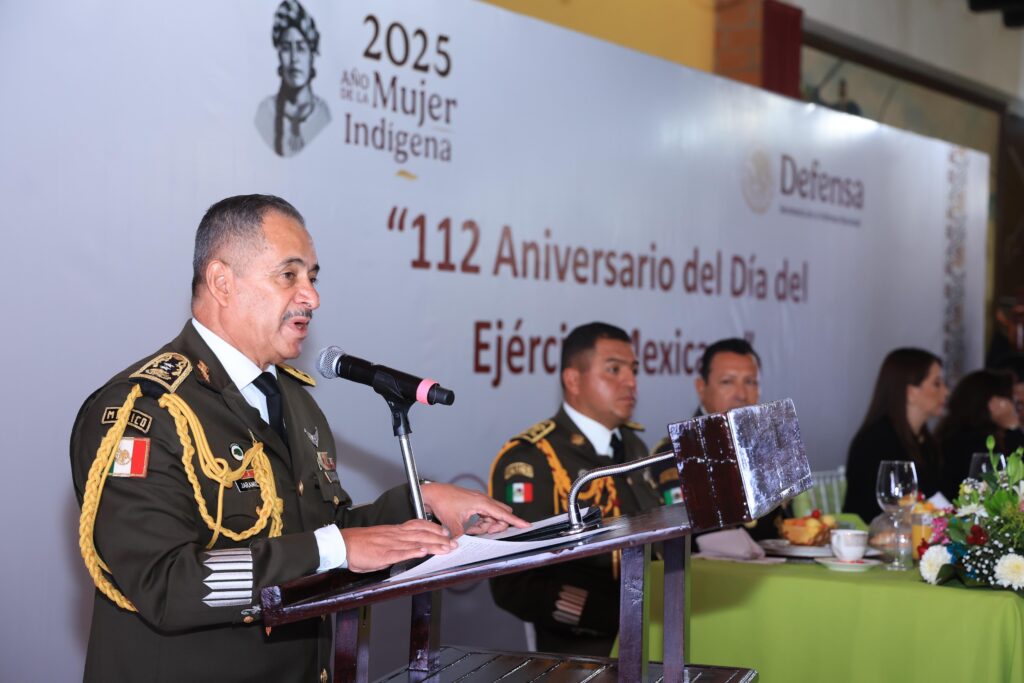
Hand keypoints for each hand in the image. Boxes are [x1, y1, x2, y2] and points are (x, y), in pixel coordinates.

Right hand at [340, 520, 455, 572]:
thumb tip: (405, 549)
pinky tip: (423, 552)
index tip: (445, 531)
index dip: (433, 528)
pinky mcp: (384, 554)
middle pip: (422, 533)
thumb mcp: (381, 540)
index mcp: (394, 531)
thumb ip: (394, 543)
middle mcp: (395, 534)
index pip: (418, 525)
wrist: (343, 544)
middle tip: (453, 543)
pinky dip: (413, 552)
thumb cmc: (360, 545)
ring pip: (416, 542)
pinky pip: (401, 552)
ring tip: (446, 548)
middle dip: (440, 539)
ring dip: (433, 545)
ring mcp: (390, 543)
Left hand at [420, 482, 528, 537]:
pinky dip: (480, 524)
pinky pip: (484, 517)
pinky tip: (470, 527)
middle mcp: (483, 501)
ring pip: (493, 517)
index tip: (526, 525)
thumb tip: (464, 547)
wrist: (433, 492)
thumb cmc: (443, 501)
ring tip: (472, 530)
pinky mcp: (475, 505)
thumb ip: (461, 536)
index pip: (503, 513)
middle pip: (501, 514)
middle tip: (487, 533)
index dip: (515, 521)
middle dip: (498, 525)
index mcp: (481, 502)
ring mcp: (479, 502)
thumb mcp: (452, 522)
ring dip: (486, 526)